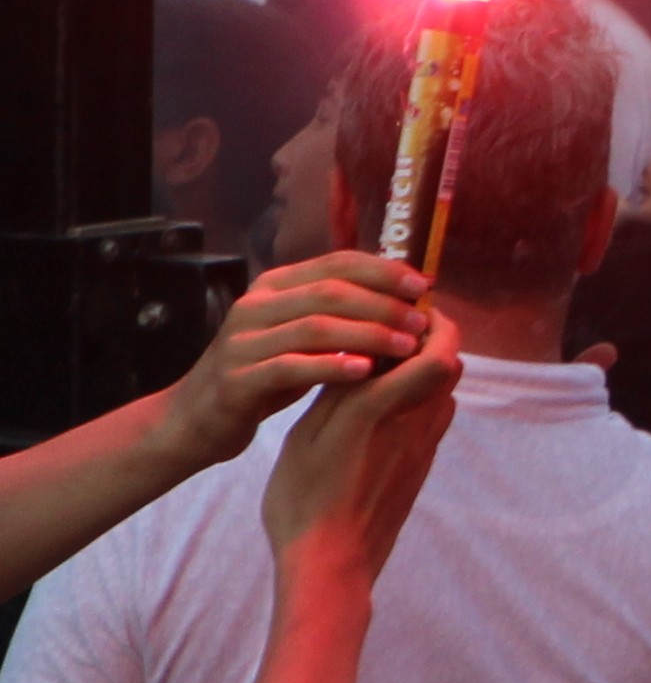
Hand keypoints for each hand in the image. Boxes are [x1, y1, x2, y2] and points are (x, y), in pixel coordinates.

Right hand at [164, 253, 428, 466]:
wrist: (194, 420)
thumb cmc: (262, 375)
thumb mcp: (299, 336)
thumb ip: (338, 314)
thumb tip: (406, 300)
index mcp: (274, 286)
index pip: (337, 263)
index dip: (384, 271)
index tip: (424, 286)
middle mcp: (255, 306)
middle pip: (331, 292)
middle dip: (383, 304)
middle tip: (420, 323)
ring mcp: (242, 342)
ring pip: (315, 327)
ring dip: (367, 334)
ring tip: (405, 348)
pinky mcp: (236, 379)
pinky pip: (290, 367)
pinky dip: (331, 366)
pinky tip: (365, 372)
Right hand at [261, 316, 458, 582]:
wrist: (332, 562)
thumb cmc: (304, 500)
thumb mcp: (307, 438)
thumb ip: (339, 393)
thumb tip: (361, 354)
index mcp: (380, 409)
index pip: (434, 353)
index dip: (431, 324)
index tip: (408, 309)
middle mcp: (414, 423)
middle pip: (448, 365)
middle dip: (434, 339)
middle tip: (400, 328)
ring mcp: (424, 446)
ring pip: (445, 389)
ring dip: (429, 367)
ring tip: (390, 360)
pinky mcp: (423, 466)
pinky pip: (435, 416)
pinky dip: (423, 396)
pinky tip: (389, 401)